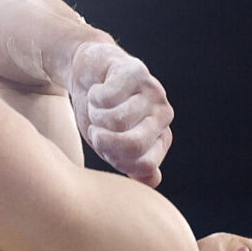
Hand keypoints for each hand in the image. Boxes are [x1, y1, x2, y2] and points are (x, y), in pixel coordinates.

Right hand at [67, 42, 173, 186]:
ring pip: (116, 120)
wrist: (88, 74)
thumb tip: (154, 179)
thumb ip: (130, 166)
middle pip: (133, 145)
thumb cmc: (100, 114)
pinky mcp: (136, 71)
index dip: (114, 158)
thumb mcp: (111, 148)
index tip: (105, 145)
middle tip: (96, 127)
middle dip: (103, 140)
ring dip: (95, 115)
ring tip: (97, 107)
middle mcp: (163, 115)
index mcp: (160, 139)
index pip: (144, 165)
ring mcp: (153, 91)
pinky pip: (108, 97)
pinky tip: (97, 90)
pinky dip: (93, 97)